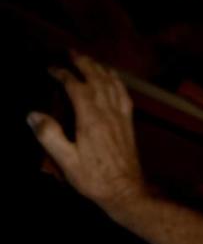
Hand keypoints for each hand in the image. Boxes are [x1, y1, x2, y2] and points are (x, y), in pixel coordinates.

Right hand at [28, 50, 149, 209]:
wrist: (126, 192)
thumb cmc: (94, 179)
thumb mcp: (66, 161)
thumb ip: (49, 136)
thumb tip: (33, 114)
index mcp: (91, 119)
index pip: (76, 87)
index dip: (63, 74)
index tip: (51, 68)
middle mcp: (108, 114)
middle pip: (97, 79)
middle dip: (84, 63)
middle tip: (71, 52)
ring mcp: (121, 118)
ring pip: (113, 85)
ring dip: (101, 69)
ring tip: (90, 60)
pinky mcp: (129, 125)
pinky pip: (125, 96)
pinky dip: (118, 83)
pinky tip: (114, 79)